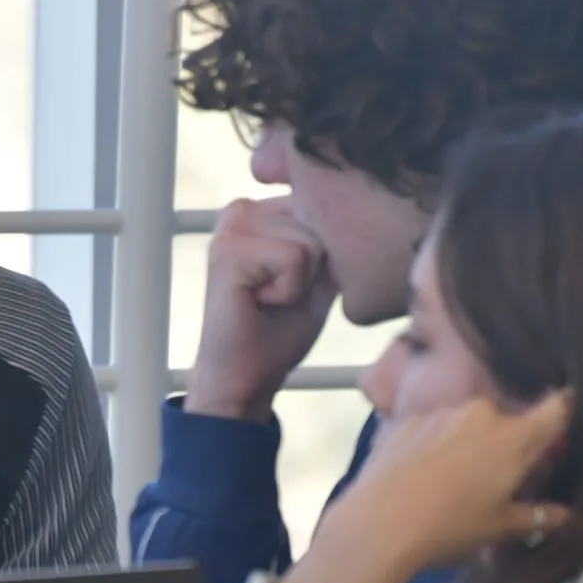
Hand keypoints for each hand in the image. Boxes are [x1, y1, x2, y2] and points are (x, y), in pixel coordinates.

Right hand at [183, 198, 338, 422]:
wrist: (246, 375)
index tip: (290, 286)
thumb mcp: (320, 274)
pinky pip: (294, 257)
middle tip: (279, 297)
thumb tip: (354, 209)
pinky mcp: (228, 247)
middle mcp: (243, 208)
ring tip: (269, 299)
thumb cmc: (282, 328)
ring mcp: (232, 224)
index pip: (324, 207)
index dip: (326, 258)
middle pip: (321, 221)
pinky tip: (260, 302)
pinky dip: (289, 290)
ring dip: (301, 282)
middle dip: (315, 269)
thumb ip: (331, 236)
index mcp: (261, 210)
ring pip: (311, 241)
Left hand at [280, 393, 572, 582]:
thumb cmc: (451, 527)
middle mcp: (481, 413)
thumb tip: (568, 516)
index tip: (561, 427)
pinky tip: (421, 477)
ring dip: (468, 445)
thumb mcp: (500, 529)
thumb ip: (538, 517)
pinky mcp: (406, 420)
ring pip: (467, 425)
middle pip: (507, 422)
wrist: (379, 523)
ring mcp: (440, 414)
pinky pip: (433, 429)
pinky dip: (435, 446)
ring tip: (451, 485)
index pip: (556, 409)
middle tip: (497, 482)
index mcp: (513, 437)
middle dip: (507, 446)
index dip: (564, 413)